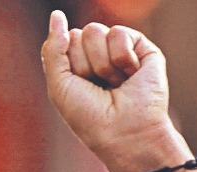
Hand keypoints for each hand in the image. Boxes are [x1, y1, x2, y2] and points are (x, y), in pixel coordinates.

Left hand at [40, 11, 182, 171]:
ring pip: (97, 31)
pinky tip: (130, 76)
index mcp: (77, 64)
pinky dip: (121, 58)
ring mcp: (120, 50)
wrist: (124, 132)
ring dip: (102, 64)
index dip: (69, 65)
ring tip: (115, 84)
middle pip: (80, 34)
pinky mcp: (143, 48)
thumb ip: (53, 49)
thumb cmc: (89, 117)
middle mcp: (98, 55)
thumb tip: (56, 14)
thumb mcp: (59, 84)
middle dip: (85, 63)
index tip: (81, 88)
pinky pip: (119, 33)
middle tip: (99, 87)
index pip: (64, 41)